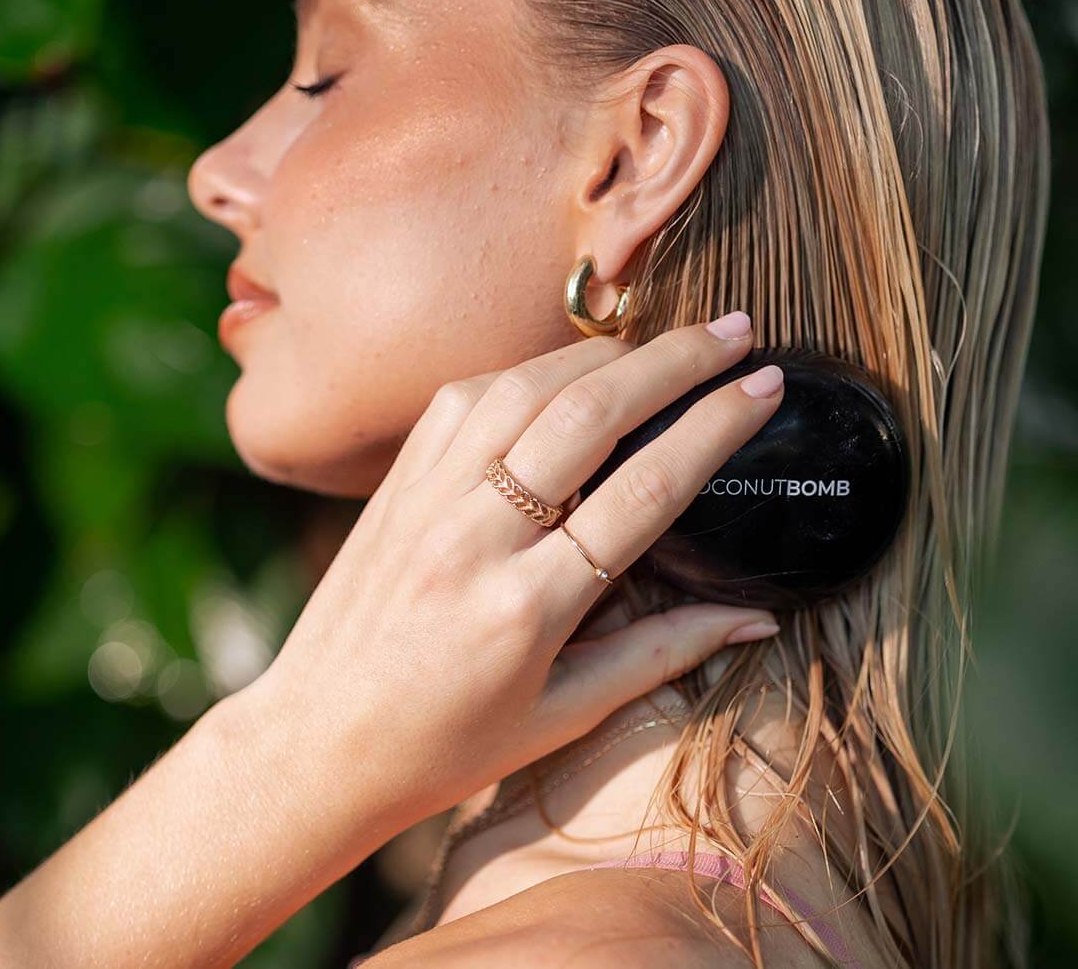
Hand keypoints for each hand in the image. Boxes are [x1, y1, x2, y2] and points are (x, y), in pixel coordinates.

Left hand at [247, 315, 783, 841]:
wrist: (313, 742)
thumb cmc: (443, 746)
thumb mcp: (561, 717)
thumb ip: (660, 654)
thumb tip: (757, 619)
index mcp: (527, 608)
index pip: (645, 489)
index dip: (715, 426)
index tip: (764, 384)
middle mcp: (474, 537)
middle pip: (589, 415)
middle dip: (674, 360)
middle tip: (734, 330)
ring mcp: (426, 499)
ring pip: (525, 388)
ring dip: (604, 352)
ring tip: (664, 342)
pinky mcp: (396, 482)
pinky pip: (464, 397)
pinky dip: (527, 370)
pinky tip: (567, 371)